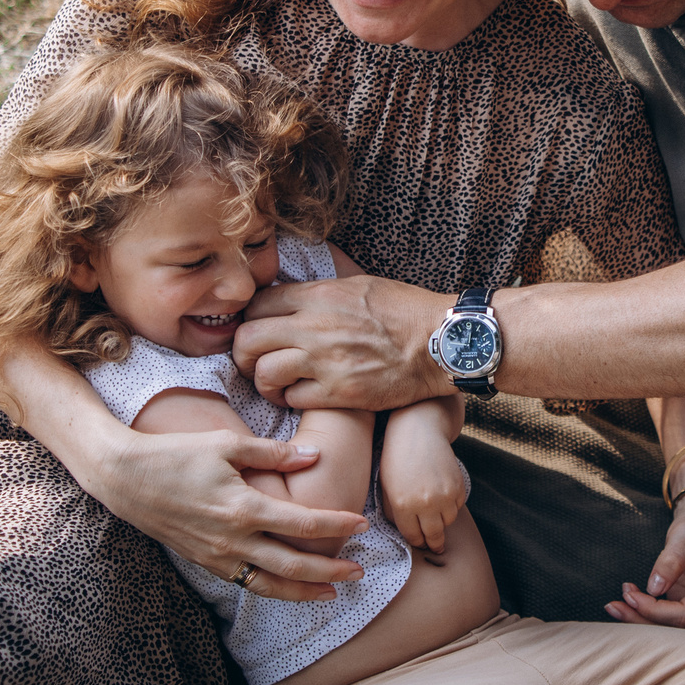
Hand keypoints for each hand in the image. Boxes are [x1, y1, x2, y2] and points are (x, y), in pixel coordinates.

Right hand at [58, 414, 368, 601]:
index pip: (303, 524)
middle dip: (330, 571)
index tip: (362, 524)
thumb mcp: (226, 444)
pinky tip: (289, 587)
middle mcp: (233, 538)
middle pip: (293, 564)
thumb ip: (273, 453)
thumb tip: (314, 456)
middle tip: (359, 572)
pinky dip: (272, 589)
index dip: (336, 525)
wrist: (125, 478)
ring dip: (304, 591)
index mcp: (243, 507)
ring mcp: (217, 555)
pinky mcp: (205, 562)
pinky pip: (245, 583)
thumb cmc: (176, 454)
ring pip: (270, 584)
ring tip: (332, 592)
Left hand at [236, 275, 455, 410]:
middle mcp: (315, 327)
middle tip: (254, 361)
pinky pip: (292, 399)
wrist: (441, 342)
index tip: (257, 331)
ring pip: (264, 373)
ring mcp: (325, 362)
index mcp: (319, 296)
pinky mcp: (339, 392)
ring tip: (276, 384)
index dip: (250, 319)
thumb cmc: (405, 311)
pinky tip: (303, 395)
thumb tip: (291, 298)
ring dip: (265, 382)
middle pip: (248, 339)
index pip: (257, 304)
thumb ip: (321, 292)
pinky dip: (291, 399)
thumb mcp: (359, 285)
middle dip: (244, 354)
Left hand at [378, 417, 467, 553]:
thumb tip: (406, 531)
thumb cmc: (396, 458)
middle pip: (434, 535)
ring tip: (436, 517)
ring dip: (442, 522)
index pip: (413, 536)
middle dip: (434, 543)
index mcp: (403, 506)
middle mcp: (426, 503)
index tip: (419, 543)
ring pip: (448, 522)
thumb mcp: (386, 487)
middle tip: (435, 547)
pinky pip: (457, 506)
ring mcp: (445, 495)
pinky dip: (452, 506)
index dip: (416, 542)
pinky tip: (442, 497)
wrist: (418, 431)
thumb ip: (394, 513)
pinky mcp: (458, 486)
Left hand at [607, 492, 684, 630]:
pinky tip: (630, 601)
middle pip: (677, 627)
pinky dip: (648, 614)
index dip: (654, 610)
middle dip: (643, 618)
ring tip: (617, 602)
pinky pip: (670, 621)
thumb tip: (654, 589)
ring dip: (642, 618)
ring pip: (672, 629)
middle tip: (613, 605)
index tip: (629, 595)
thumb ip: (671, 560)